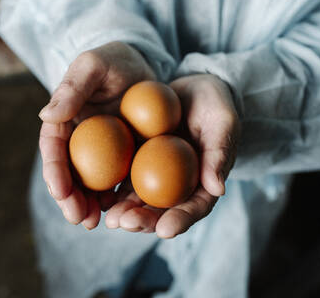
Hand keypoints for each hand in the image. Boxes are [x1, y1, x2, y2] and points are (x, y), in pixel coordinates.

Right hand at [38, 42, 155, 228]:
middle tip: (79, 219)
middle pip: (69, 173)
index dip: (54, 171)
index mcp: (64, 120)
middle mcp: (79, 140)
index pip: (53, 148)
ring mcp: (102, 151)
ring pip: (91, 183)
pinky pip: (118, 180)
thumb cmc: (115, 60)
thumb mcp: (93, 65)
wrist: (143, 66)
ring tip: (96, 223)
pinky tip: (122, 211)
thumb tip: (46, 115)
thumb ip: (72, 87)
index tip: (60, 191)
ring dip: (90, 205)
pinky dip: (117, 197)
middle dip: (69, 199)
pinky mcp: (124, 157)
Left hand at [105, 74, 240, 237]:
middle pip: (163, 211)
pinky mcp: (138, 162)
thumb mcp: (221, 124)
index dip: (181, 220)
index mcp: (204, 183)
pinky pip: (124, 178)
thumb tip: (217, 189)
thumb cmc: (214, 106)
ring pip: (140, 200)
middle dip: (144, 222)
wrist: (192, 90)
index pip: (195, 207)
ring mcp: (157, 176)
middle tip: (125, 223)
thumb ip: (218, 153)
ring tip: (110, 218)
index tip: (165, 230)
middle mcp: (179, 185)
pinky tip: (98, 194)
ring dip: (125, 211)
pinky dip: (112, 189)